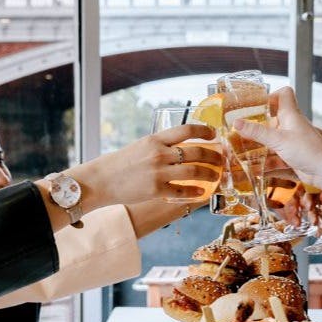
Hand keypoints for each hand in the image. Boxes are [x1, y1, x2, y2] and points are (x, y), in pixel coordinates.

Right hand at [73, 124, 221, 205]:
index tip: (214, 135)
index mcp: (155, 139)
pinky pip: (183, 191)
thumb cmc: (121, 163)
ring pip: (194, 171)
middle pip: (196, 152)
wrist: (102, 180)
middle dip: (213, 156)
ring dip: (209, 174)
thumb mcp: (141, 146)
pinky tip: (201, 192)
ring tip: (215, 176)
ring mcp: (158, 172)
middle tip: (220, 160)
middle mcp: (159, 153)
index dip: (204, 131)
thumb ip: (160, 145)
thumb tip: (183, 147)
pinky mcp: (156, 190)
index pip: (186, 130)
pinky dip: (195, 192)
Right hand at [233, 88, 321, 192]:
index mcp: (291, 115)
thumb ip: (257, 132)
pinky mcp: (292, 158)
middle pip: (272, 120)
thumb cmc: (308, 150)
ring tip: (240, 153)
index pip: (284, 94)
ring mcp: (292, 143)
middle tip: (239, 130)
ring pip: (271, 142)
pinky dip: (265, 164)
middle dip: (256, 126)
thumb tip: (236, 122)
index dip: (270, 95)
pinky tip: (253, 171)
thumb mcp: (278, 140)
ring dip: (258, 148)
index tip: (254, 103)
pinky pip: (275, 159)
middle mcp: (291, 126)